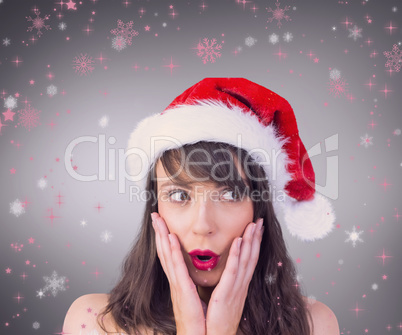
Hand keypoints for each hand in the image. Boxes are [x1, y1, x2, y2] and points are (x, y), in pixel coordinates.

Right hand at [151, 212, 205, 334]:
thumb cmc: (200, 322)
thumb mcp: (196, 298)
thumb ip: (193, 284)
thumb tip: (193, 274)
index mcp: (180, 282)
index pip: (170, 255)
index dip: (164, 238)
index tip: (161, 223)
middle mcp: (176, 282)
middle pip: (164, 252)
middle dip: (159, 233)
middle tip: (154, 215)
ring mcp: (177, 286)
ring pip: (167, 256)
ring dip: (163, 236)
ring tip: (158, 220)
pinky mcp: (183, 292)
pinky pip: (177, 269)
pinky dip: (172, 253)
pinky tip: (170, 239)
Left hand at [205, 218, 263, 334]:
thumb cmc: (216, 322)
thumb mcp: (224, 300)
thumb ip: (226, 285)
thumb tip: (227, 274)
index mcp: (239, 287)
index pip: (249, 261)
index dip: (254, 244)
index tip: (256, 229)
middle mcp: (241, 286)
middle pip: (251, 257)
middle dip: (256, 238)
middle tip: (259, 221)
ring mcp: (236, 290)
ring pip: (245, 261)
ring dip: (250, 241)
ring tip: (253, 225)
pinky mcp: (226, 294)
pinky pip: (233, 271)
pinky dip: (236, 255)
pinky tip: (239, 242)